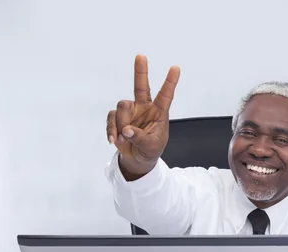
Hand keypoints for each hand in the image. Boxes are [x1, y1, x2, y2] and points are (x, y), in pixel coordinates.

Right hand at [106, 54, 179, 178]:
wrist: (138, 158)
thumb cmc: (151, 150)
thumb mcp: (151, 147)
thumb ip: (140, 138)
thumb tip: (127, 129)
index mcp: (159, 112)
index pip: (166, 96)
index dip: (170, 82)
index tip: (176, 68)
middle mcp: (144, 108)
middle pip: (140, 86)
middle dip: (140, 71)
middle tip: (140, 56)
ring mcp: (130, 112)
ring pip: (122, 107)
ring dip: (121, 124)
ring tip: (124, 138)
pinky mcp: (118, 118)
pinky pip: (111, 118)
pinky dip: (112, 130)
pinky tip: (114, 140)